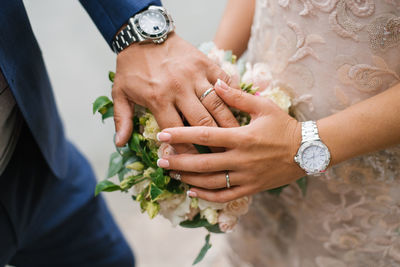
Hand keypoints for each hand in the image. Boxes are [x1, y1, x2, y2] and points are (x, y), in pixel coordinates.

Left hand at [112, 33, 238, 146]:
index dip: (187, 151)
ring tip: (236, 139)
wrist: (143, 34)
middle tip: (224, 157)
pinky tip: (240, 109)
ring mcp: (195, 75)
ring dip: (228, 124)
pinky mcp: (205, 63)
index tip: (196, 164)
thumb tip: (119, 144)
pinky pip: (224, 81)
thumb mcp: (120, 92)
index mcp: (158, 98)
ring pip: (217, 105)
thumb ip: (122, 119)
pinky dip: (233, 95)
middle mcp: (179, 88)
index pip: (176, 132)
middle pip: (202, 122)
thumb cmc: (132, 66)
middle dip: (215, 143)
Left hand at [156, 80, 304, 202]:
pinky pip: (226, 196)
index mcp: (242, 137)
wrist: (308, 150)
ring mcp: (246, 177)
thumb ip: (238, 97)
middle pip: (203, 163)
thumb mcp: (264, 107)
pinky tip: (192, 192)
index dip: (182, 135)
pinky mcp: (252, 188)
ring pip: (211, 182)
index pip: (205, 135)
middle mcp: (242, 159)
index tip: (162, 135)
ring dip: (189, 179)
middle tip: (160, 159)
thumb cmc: (284, 126)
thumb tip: (217, 84)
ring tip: (172, 173)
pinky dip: (208, 196)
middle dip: (178, 161)